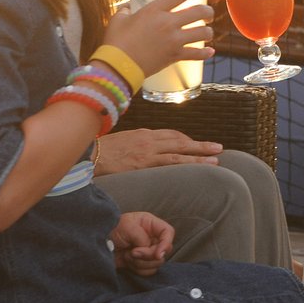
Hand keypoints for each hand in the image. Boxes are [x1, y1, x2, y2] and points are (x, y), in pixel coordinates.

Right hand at [95, 127, 221, 174]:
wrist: (86, 154)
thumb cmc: (99, 151)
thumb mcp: (121, 142)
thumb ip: (135, 144)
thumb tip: (143, 151)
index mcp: (143, 134)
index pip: (171, 135)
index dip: (187, 140)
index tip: (197, 145)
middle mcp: (148, 140)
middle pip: (180, 141)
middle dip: (200, 145)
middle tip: (218, 148)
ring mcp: (147, 151)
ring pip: (179, 152)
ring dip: (199, 156)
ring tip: (215, 160)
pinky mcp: (143, 163)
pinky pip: (168, 164)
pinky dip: (185, 165)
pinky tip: (197, 168)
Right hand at [102, 0, 214, 79]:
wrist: (118, 66)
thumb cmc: (115, 41)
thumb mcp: (118, 19)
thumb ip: (126, 11)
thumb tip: (128, 9)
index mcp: (155, 10)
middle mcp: (168, 23)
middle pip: (199, 12)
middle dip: (208, 11)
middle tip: (208, 14)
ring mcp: (174, 40)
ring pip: (202, 32)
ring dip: (208, 32)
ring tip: (207, 33)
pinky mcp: (175, 56)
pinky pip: (197, 54)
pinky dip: (205, 53)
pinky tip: (210, 51)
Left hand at [111, 211, 174, 275]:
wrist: (97, 243)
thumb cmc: (111, 229)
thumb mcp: (127, 226)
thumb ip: (142, 237)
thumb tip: (151, 251)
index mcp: (150, 225)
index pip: (168, 232)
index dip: (166, 243)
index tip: (158, 254)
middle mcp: (151, 238)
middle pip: (164, 251)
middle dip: (148, 255)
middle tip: (133, 252)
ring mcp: (146, 252)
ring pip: (156, 263)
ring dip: (141, 262)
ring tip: (127, 255)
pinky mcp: (139, 263)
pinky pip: (148, 271)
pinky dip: (138, 269)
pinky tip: (127, 262)